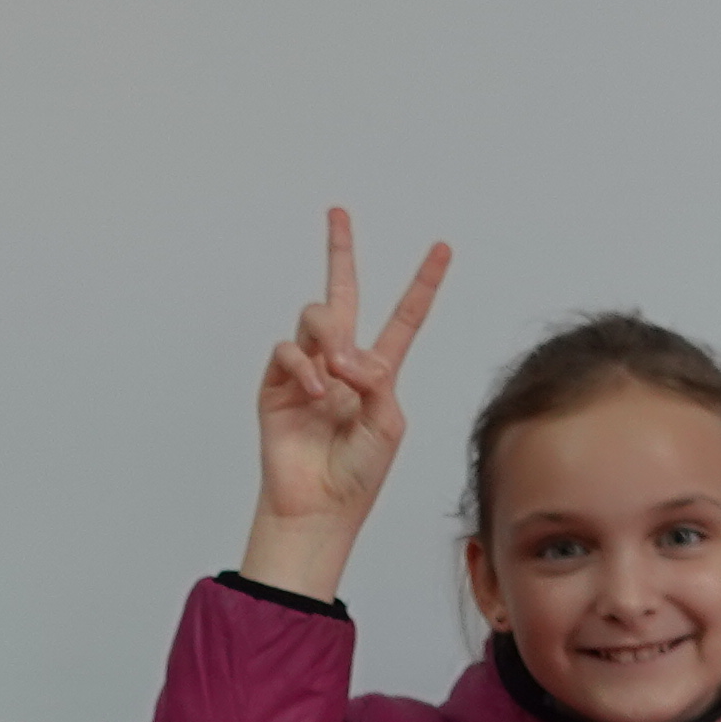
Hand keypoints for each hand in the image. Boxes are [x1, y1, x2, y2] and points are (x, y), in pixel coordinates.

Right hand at [240, 208, 450, 599]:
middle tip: (339, 214)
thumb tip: (349, 353)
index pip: (402, 318)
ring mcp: (307, 370)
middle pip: (342, 294)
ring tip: (337, 375)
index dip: (422, 283)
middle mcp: (341, 363)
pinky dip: (306, 366)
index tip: (442, 248)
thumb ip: (379, 380)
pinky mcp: (278, 384)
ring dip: (330, 339)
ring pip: (316, 318)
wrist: (319, 506)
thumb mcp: (389, 424)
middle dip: (340, 252)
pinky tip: (318, 393)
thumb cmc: (358, 474)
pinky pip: (289, 351)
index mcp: (378, 372)